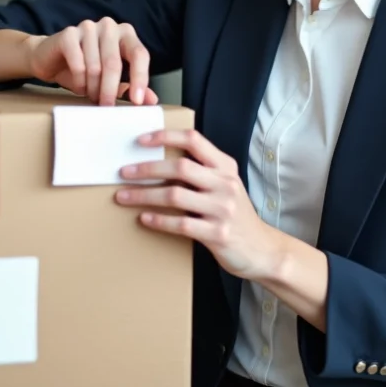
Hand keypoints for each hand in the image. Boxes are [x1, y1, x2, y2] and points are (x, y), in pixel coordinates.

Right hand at [22, 17, 158, 105]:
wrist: (48, 59)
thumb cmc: (83, 69)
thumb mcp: (110, 80)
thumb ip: (130, 86)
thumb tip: (151, 100)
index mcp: (125, 33)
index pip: (140, 54)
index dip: (140, 78)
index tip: (138, 102)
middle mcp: (109, 26)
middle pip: (114, 63)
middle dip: (110, 90)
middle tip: (107, 108)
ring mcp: (88, 27)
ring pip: (95, 66)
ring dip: (93, 88)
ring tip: (91, 96)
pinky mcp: (68, 33)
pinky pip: (77, 63)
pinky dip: (79, 81)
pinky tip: (79, 87)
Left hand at [114, 128, 282, 279]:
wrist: (263, 250)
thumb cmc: (236, 216)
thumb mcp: (226, 186)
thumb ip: (203, 172)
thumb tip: (159, 163)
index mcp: (225, 167)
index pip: (193, 140)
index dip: (166, 136)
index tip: (141, 140)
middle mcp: (225, 184)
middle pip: (180, 167)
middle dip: (147, 168)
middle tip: (123, 172)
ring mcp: (222, 209)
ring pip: (175, 195)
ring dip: (144, 195)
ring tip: (123, 196)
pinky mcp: (218, 233)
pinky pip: (181, 224)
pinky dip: (158, 220)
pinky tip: (144, 218)